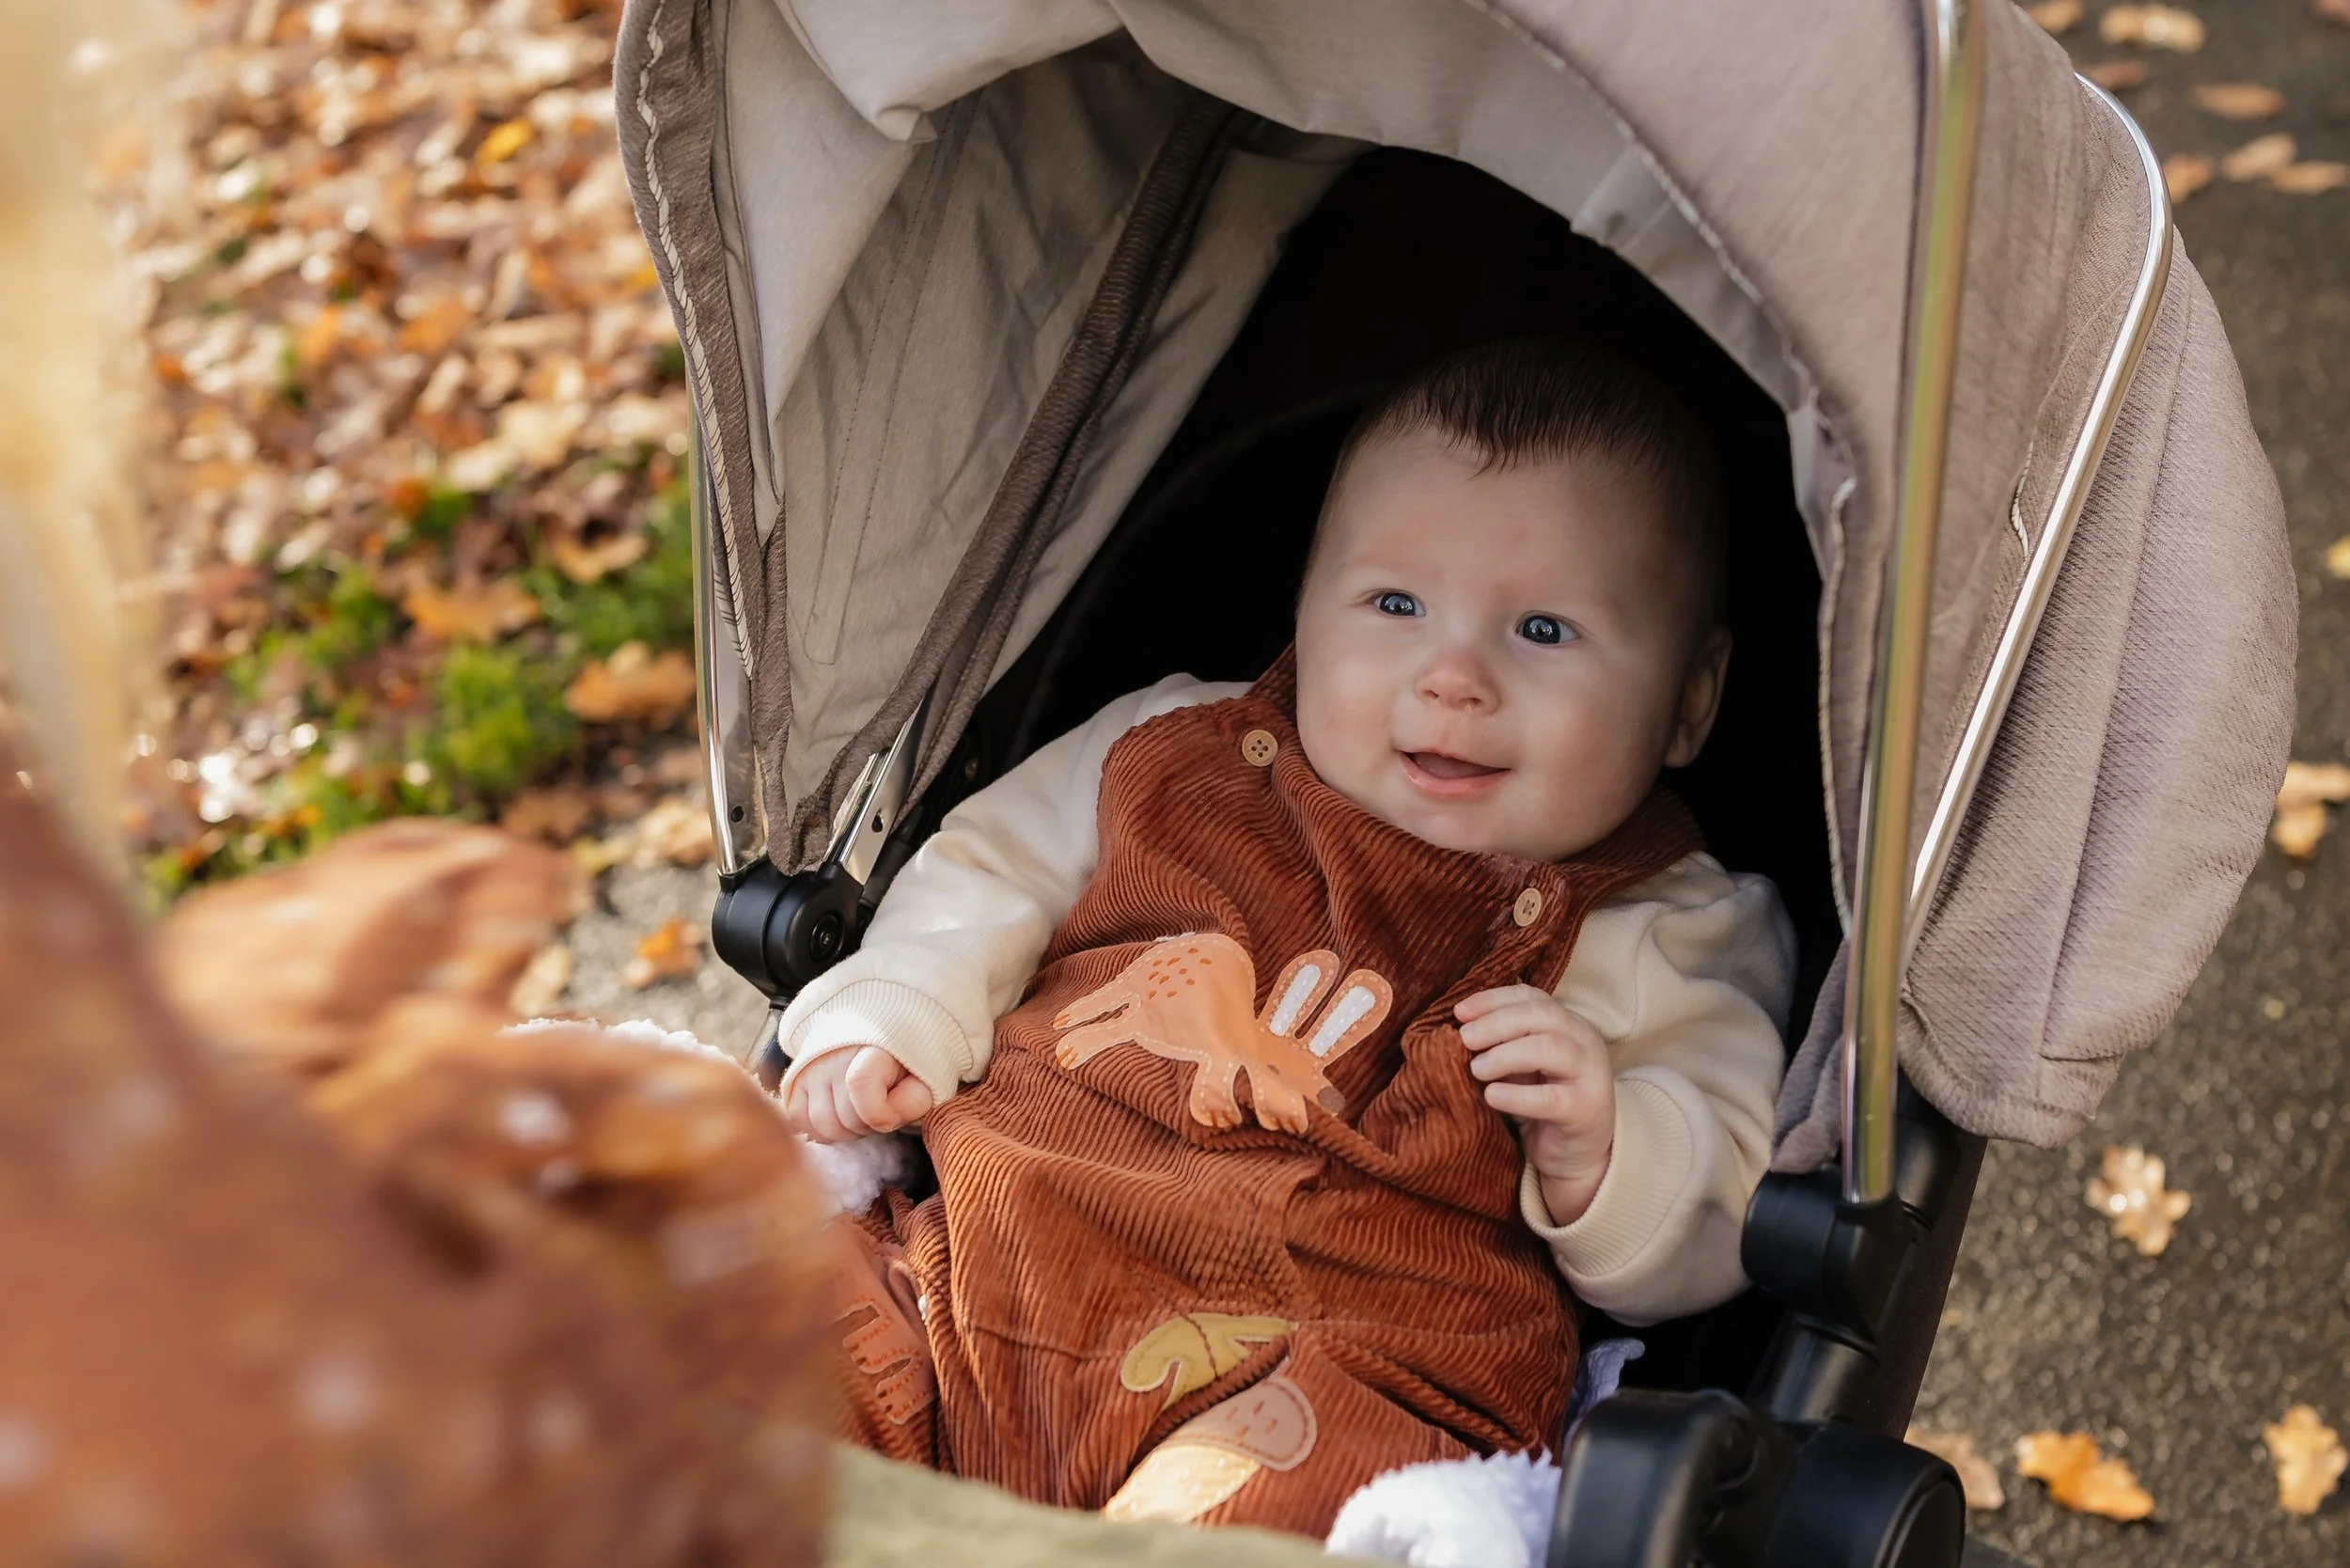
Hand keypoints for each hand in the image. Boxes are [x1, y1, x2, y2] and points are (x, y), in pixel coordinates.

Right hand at [784, 1045, 933, 1143]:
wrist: (873, 1032)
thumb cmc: (903, 1062)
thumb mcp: (924, 1077)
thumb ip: (913, 1100)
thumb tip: (884, 1121)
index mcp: (873, 1047)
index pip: (861, 1082)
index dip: (877, 1113)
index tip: (889, 1119)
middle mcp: (835, 1054)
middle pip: (844, 1116)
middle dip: (867, 1126)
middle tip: (878, 1113)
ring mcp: (811, 1067)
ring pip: (822, 1124)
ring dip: (844, 1132)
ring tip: (859, 1115)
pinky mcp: (795, 1079)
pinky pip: (800, 1121)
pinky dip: (820, 1131)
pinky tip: (838, 1119)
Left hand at [1457, 985, 1614, 1225]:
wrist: (1578, 1154)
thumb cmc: (1543, 1103)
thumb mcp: (1523, 1067)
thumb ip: (1502, 1045)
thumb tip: (1460, 1028)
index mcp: (1568, 1023)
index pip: (1531, 997)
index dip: (1493, 1000)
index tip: (1459, 1012)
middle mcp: (1584, 1041)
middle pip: (1541, 1015)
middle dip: (1497, 1022)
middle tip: (1465, 1039)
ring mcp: (1590, 1074)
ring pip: (1550, 1049)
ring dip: (1506, 1055)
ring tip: (1477, 1069)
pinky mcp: (1585, 1110)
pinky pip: (1550, 1098)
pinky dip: (1517, 1095)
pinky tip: (1492, 1096)